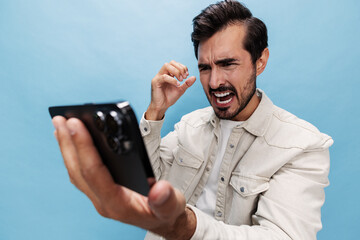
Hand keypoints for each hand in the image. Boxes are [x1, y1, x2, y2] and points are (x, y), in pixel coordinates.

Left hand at [52, 116, 195, 238]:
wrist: (163, 222)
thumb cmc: (166, 212)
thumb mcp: (172, 206)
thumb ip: (166, 200)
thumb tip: (159, 190)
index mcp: (118, 203)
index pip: (94, 172)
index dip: (84, 147)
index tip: (76, 124)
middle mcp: (103, 201)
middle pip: (78, 170)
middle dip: (68, 143)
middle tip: (60, 119)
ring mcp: (99, 197)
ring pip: (76, 171)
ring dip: (67, 147)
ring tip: (60, 125)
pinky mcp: (100, 191)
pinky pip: (80, 172)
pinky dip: (73, 154)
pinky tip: (71, 142)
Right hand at [146, 60, 195, 119]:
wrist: (162, 107)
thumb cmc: (169, 98)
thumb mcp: (180, 90)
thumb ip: (187, 83)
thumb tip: (194, 77)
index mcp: (168, 74)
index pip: (175, 64)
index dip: (182, 67)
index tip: (187, 75)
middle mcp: (162, 73)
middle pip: (171, 62)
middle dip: (180, 68)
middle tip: (185, 77)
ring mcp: (158, 77)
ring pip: (166, 66)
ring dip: (176, 71)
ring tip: (181, 80)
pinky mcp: (155, 82)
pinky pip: (164, 77)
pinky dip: (172, 79)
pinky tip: (177, 84)